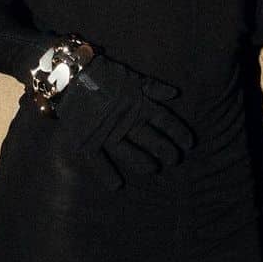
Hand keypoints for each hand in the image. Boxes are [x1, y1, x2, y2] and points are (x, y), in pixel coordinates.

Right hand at [54, 55, 193, 184]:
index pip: (165, 120)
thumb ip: (154, 88)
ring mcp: (107, 132)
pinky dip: (107, 173)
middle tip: (175, 160)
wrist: (73, 76)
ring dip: (142, 161)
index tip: (189, 144)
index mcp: (139, 105)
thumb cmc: (106, 75)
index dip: (178, 132)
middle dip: (165, 149)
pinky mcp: (89, 140)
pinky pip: (99, 160)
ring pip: (129, 151)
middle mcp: (127, 121)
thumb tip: (175, 94)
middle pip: (151, 138)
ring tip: (153, 169)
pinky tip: (116, 185)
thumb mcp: (134, 78)